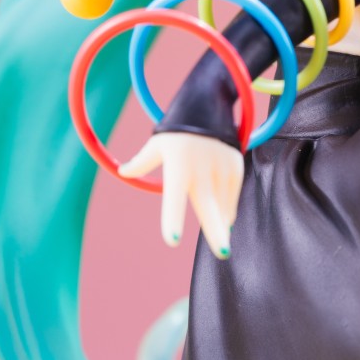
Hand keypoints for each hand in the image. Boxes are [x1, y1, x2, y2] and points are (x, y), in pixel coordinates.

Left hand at [119, 132, 244, 258]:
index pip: (173, 199)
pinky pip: (232, 198)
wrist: (210, 106)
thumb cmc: (177, 131)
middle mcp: (201, 171)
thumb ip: (143, 161)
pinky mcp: (236, 167)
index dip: (172, 218)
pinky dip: (227, 210)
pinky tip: (224, 220)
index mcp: (178, 168)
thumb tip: (123, 172)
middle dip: (216, 232)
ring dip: (220, 224)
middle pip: (209, 207)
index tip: (171, 239)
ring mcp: (221, 169)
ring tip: (221, 242)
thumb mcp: (158, 143)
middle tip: (223, 254)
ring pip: (223, 207)